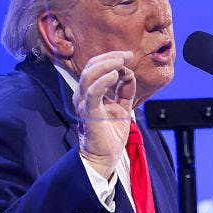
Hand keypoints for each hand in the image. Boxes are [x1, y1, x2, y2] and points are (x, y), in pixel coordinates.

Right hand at [74, 51, 135, 178]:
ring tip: (121, 62)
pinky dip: (104, 81)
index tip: (128, 55)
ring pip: (89, 75)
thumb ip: (125, 91)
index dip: (111, 58)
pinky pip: (93, 92)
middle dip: (110, 57)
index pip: (95, 67)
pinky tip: (115, 75)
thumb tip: (129, 74)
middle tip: (127, 55)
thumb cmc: (110, 134)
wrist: (105, 157)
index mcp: (89, 93)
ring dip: (106, 65)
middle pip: (91, 67)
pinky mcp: (89, 112)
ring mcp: (84, 103)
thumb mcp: (122, 107)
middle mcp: (83, 95)